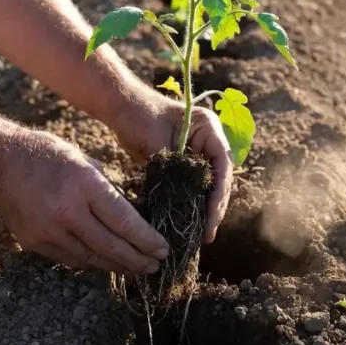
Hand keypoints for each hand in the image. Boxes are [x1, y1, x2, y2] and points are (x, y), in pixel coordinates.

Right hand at [0, 128, 169, 272]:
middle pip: (111, 247)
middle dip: (138, 260)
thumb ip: (107, 189)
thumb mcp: (84, 161)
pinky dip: (91, 262)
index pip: (124, 221)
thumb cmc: (47, 155)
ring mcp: (48, 231)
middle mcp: (67, 212)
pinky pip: (70, 259)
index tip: (163, 248)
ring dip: (117, 266)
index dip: (147, 240)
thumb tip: (133, 216)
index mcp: (84, 185)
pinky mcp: (34, 243)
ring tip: (135, 267)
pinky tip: (105, 261)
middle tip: (155, 266)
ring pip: (92, 258)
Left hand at [113, 90, 233, 242]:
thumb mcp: (157, 140)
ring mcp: (199, 154)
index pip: (223, 165)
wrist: (122, 108)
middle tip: (207, 234)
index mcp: (209, 129)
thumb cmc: (139, 115)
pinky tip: (189, 224)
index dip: (219, 193)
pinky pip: (193, 188)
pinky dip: (192, 205)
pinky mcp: (185, 165)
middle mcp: (209, 142)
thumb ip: (173, 165)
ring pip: (208, 187)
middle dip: (214, 208)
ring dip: (205, 210)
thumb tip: (182, 197)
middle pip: (220, 179)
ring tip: (202, 236)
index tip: (211, 217)